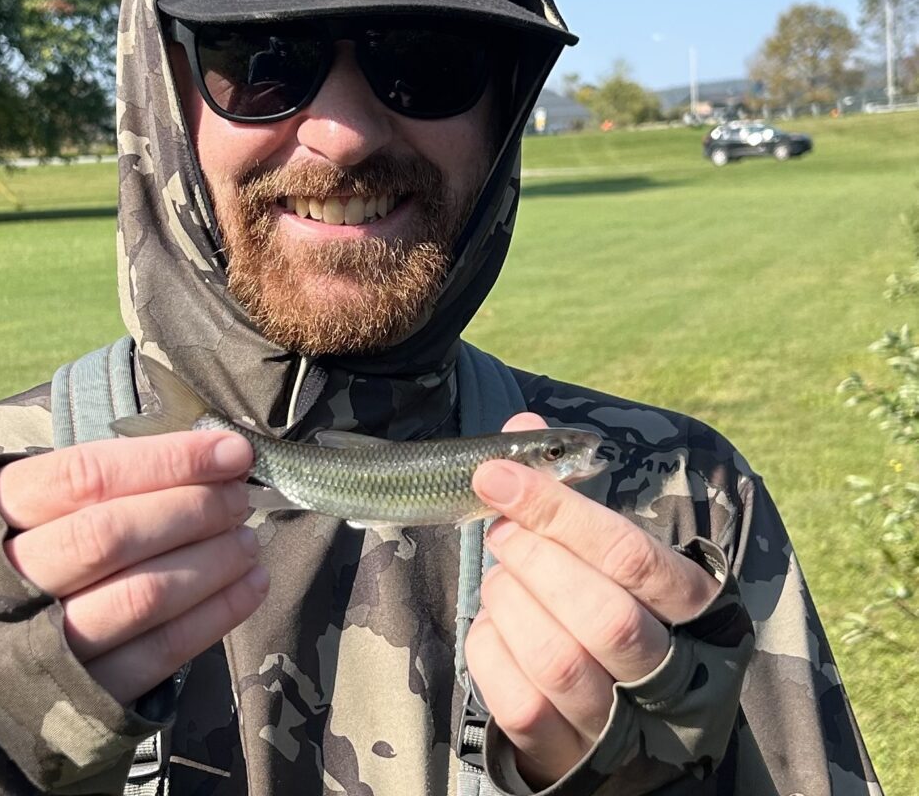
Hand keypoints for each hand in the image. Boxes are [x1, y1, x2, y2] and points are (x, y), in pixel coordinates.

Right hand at [0, 431, 267, 704]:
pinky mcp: (82, 700)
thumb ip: (104, 481)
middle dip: (194, 509)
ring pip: (142, 596)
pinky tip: (251, 585)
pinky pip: (159, 655)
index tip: (232, 452)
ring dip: (213, 561)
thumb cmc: (21, 556)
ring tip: (248, 539)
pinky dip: (216, 615)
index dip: (169, 460)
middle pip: (114, 535)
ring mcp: (41, 648)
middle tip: (240, 497)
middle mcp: (8, 584)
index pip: (87, 476)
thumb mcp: (30, 508)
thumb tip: (209, 457)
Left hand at [466, 413, 719, 788]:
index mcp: (690, 606)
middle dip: (533, 558)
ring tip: (499, 572)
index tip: (496, 476)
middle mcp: (667, 672)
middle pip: (603, 615)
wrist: (612, 708)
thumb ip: (567, 488)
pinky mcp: (566, 754)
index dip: (558, 508)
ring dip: (509, 600)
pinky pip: (519, 704)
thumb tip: (524, 426)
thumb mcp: (603, 546)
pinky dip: (489, 649)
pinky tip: (493, 621)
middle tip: (499, 527)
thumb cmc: (604, 596)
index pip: (632, 554)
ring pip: (560, 661)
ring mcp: (618, 723)